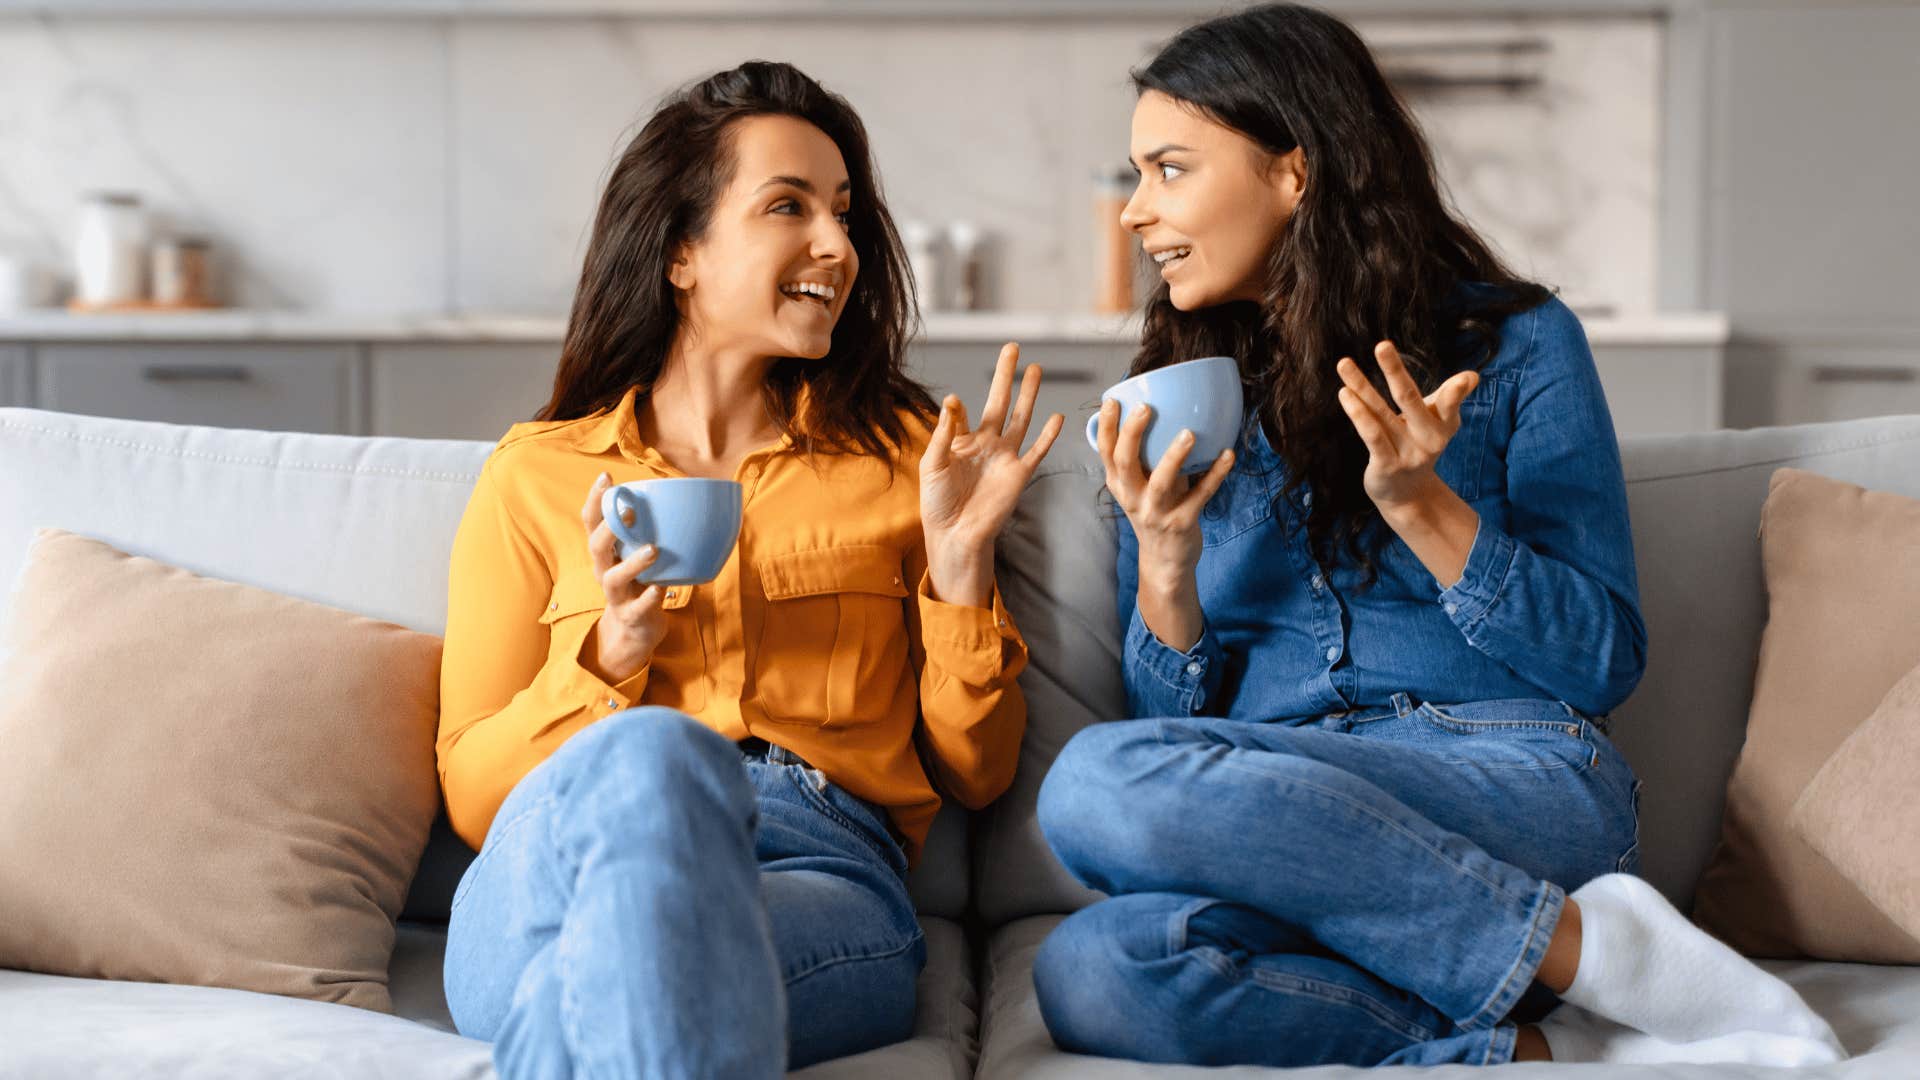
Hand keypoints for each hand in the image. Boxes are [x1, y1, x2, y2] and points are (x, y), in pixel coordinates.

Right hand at [581, 472, 666, 683]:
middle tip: (630, 512)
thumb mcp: (640, 555)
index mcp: (606, 551)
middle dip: (609, 527)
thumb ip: (650, 531)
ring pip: (613, 577)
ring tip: (653, 550)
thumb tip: (684, 496)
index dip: (595, 499)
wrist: (635, 631)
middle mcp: (604, 570)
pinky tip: (660, 588)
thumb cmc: (640, 583)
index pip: (591, 521)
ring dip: (632, 562)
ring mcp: (616, 595)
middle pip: (595, 546)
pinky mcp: (631, 616)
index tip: (606, 477)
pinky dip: (649, 597)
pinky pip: (637, 607)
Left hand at [920, 342, 1064, 605]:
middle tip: (1013, 348)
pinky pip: (1037, 450)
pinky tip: (1058, 416)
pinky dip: (1048, 435)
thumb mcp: (932, 465)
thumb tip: (951, 400)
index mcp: (962, 441)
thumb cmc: (938, 503)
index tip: (954, 403)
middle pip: (1000, 402)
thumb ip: (943, 433)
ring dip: (1029, 394)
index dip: (958, 408)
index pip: (964, 412)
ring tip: (1036, 368)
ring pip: (1021, 418)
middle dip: (1006, 376)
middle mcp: (986, 444)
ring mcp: (1005, 457)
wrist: (955, 535)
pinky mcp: (1019, 474)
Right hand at [1094, 394, 1234, 650]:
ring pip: (1161, 482)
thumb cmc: (1155, 512)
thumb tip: (1168, 411)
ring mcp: (1155, 513)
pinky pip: (1200, 496)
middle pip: (1125, 462)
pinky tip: (1229, 454)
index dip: (1107, 425)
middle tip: (1146, 407)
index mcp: (1119, 484)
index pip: (1105, 451)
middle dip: (1132, 433)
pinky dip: (1216, 474)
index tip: (1113, 398)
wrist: (1164, 562)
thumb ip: (1148, 458)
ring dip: (1175, 457)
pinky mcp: (1181, 524)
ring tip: (1188, 433)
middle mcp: (1132, 497)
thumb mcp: (1141, 487)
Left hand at [1334, 340, 1478, 511]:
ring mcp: (1407, 454)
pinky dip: (1358, 414)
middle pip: (1409, 398)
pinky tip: (1345, 393)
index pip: (1448, 403)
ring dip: (1361, 387)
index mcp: (1445, 426)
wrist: (1407, 494)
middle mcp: (1429, 440)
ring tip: (1344, 364)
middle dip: (1395, 371)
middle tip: (1382, 345)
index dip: (1456, 392)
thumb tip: (1472, 376)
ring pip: (1380, 413)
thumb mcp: (1439, 422)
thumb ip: (1451, 397)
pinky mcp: (1386, 465)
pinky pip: (1371, 435)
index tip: (1466, 378)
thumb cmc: (1421, 444)